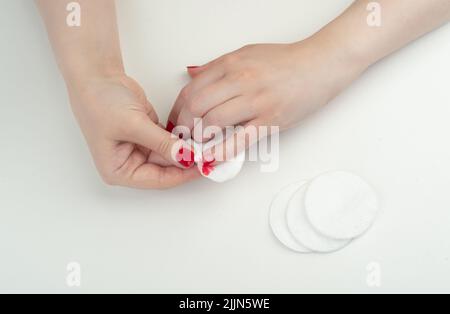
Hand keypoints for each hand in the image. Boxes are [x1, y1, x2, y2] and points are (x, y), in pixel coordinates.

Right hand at [68, 74, 198, 188]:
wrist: (97, 75)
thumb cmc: (100, 102)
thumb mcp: (133, 125)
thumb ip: (162, 144)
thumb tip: (187, 158)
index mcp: (119, 171)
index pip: (158, 180)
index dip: (183, 174)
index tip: (204, 167)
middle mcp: (130, 165)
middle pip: (167, 170)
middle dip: (187, 162)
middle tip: (211, 155)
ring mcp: (141, 150)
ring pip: (171, 156)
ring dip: (188, 150)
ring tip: (209, 145)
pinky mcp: (149, 136)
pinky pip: (171, 142)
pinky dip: (183, 140)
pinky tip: (199, 137)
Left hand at [169, 39, 365, 158]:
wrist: (320, 65)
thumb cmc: (286, 61)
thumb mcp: (247, 53)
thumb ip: (218, 66)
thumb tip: (193, 74)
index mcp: (231, 64)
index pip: (191, 89)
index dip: (177, 109)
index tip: (176, 121)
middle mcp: (240, 80)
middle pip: (196, 106)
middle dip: (184, 126)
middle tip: (183, 137)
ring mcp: (256, 101)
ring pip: (213, 122)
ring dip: (200, 138)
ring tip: (198, 145)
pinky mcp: (271, 120)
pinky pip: (240, 140)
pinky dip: (221, 151)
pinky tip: (212, 159)